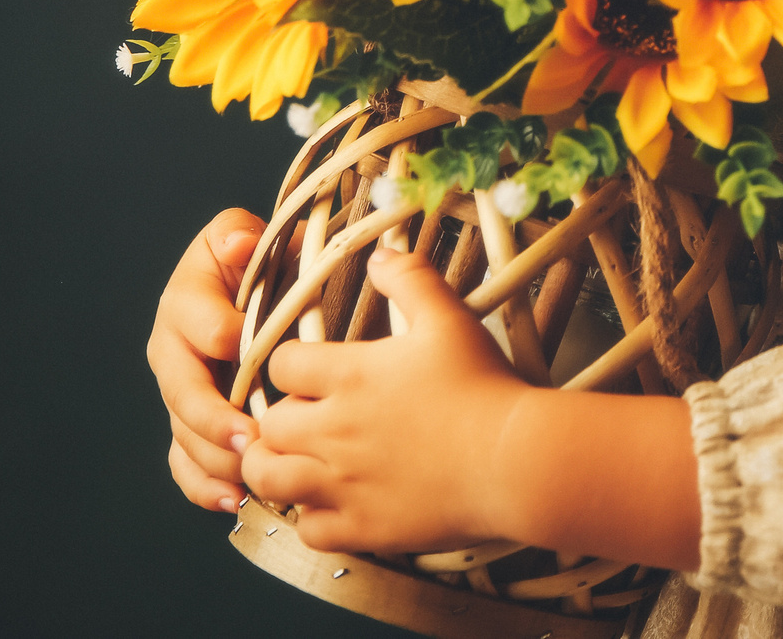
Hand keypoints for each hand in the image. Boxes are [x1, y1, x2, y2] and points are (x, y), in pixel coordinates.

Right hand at [147, 207, 265, 511]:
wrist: (254, 291)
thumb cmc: (256, 263)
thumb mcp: (244, 237)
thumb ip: (237, 236)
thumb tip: (238, 242)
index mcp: (185, 303)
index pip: (205, 328)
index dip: (231, 340)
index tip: (261, 356)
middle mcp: (172, 351)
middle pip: (184, 391)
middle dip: (216, 417)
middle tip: (252, 438)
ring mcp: (178, 392)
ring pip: (184, 433)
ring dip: (216, 458)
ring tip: (251, 476)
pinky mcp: (188, 424)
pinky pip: (185, 462)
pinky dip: (204, 485)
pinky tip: (232, 499)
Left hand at [243, 242, 530, 552]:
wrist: (515, 459)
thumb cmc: (485, 386)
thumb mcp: (450, 317)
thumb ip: (409, 279)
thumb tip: (379, 254)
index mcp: (348, 376)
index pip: (280, 366)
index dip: (290, 365)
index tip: (309, 371)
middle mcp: (333, 430)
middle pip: (267, 425)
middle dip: (276, 419)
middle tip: (299, 418)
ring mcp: (343, 483)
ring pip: (270, 479)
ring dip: (274, 468)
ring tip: (293, 461)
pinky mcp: (361, 526)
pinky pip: (307, 529)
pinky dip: (310, 516)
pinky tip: (330, 502)